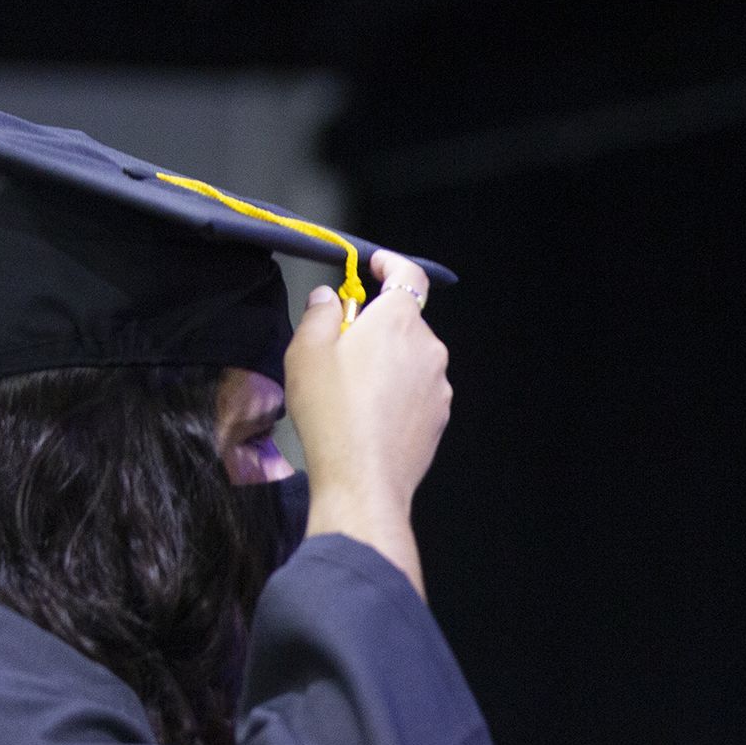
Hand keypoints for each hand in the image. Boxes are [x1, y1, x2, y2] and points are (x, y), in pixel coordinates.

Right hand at [286, 251, 450, 591]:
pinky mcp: (439, 416)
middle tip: (339, 344)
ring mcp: (439, 385)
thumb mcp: (306, 352)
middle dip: (375, 324)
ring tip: (348, 389)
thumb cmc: (331, 413)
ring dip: (385, 361)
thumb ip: (318, 313)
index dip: (390, 264)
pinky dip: (396, 391)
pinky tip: (367, 414)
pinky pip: (416, 390)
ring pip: (410, 358)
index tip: (373, 264)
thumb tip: (327, 299)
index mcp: (400, 321)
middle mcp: (429, 348)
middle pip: (404, 321)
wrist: (363, 480)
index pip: (408, 274)